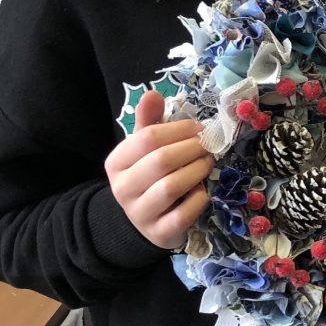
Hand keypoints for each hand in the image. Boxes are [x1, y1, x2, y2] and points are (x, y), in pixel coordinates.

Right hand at [104, 90, 213, 249]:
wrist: (145, 221)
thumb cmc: (149, 176)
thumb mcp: (144, 148)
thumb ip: (149, 121)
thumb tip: (152, 93)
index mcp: (116, 163)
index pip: (147, 138)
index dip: (179, 129)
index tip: (199, 128)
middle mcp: (122, 189)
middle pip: (161, 161)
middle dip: (192, 149)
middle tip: (209, 145)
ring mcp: (139, 214)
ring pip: (171, 187)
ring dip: (197, 171)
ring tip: (208, 163)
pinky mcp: (159, 233)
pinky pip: (183, 215)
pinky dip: (198, 200)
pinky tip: (203, 191)